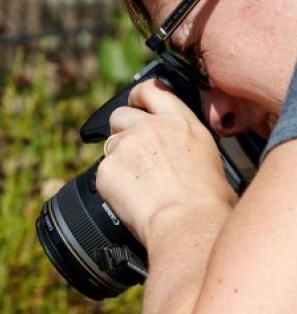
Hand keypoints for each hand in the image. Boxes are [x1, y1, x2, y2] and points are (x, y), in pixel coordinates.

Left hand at [95, 79, 237, 243]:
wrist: (189, 223)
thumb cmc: (209, 203)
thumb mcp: (210, 160)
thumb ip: (187, 147)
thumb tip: (185, 158)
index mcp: (181, 122)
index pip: (151, 90)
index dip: (138, 96)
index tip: (135, 103)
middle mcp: (150, 126)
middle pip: (120, 115)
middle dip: (122, 130)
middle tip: (132, 153)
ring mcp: (125, 145)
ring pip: (110, 145)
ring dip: (118, 159)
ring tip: (137, 185)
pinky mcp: (106, 168)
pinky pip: (103, 172)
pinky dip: (111, 184)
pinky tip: (129, 199)